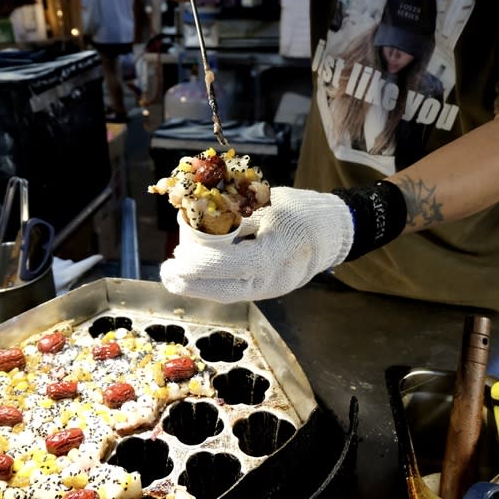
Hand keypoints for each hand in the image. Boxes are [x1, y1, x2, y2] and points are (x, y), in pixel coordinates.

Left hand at [160, 187, 354, 302]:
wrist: (332, 232)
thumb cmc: (300, 212)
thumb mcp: (268, 204)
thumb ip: (235, 215)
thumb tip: (196, 216)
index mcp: (277, 252)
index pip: (234, 265)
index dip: (202, 265)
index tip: (177, 258)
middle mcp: (274, 278)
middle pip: (226, 290)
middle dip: (191, 284)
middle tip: (166, 272)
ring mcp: (272, 288)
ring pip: (228, 293)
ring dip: (198, 287)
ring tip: (174, 275)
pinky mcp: (268, 289)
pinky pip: (236, 290)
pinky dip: (212, 284)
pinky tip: (194, 277)